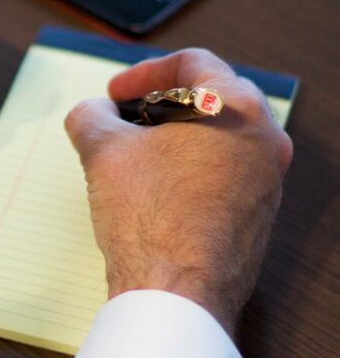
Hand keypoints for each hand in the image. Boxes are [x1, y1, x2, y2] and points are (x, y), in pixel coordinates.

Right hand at [65, 49, 292, 335]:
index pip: (193, 62)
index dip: (144, 71)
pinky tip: (157, 186)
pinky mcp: (259, 216)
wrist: (175, 294)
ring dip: (180, 133)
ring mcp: (266, 180)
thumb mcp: (101, 149)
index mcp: (236, 109)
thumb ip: (91, 113)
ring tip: (137, 151)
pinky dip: (194, 165)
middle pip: (214, 94)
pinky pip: (228, 171)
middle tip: (128, 114)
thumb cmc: (147, 216)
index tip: (116, 94)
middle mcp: (264, 140)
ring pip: (223, 135)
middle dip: (165, 99)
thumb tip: (93, 112)